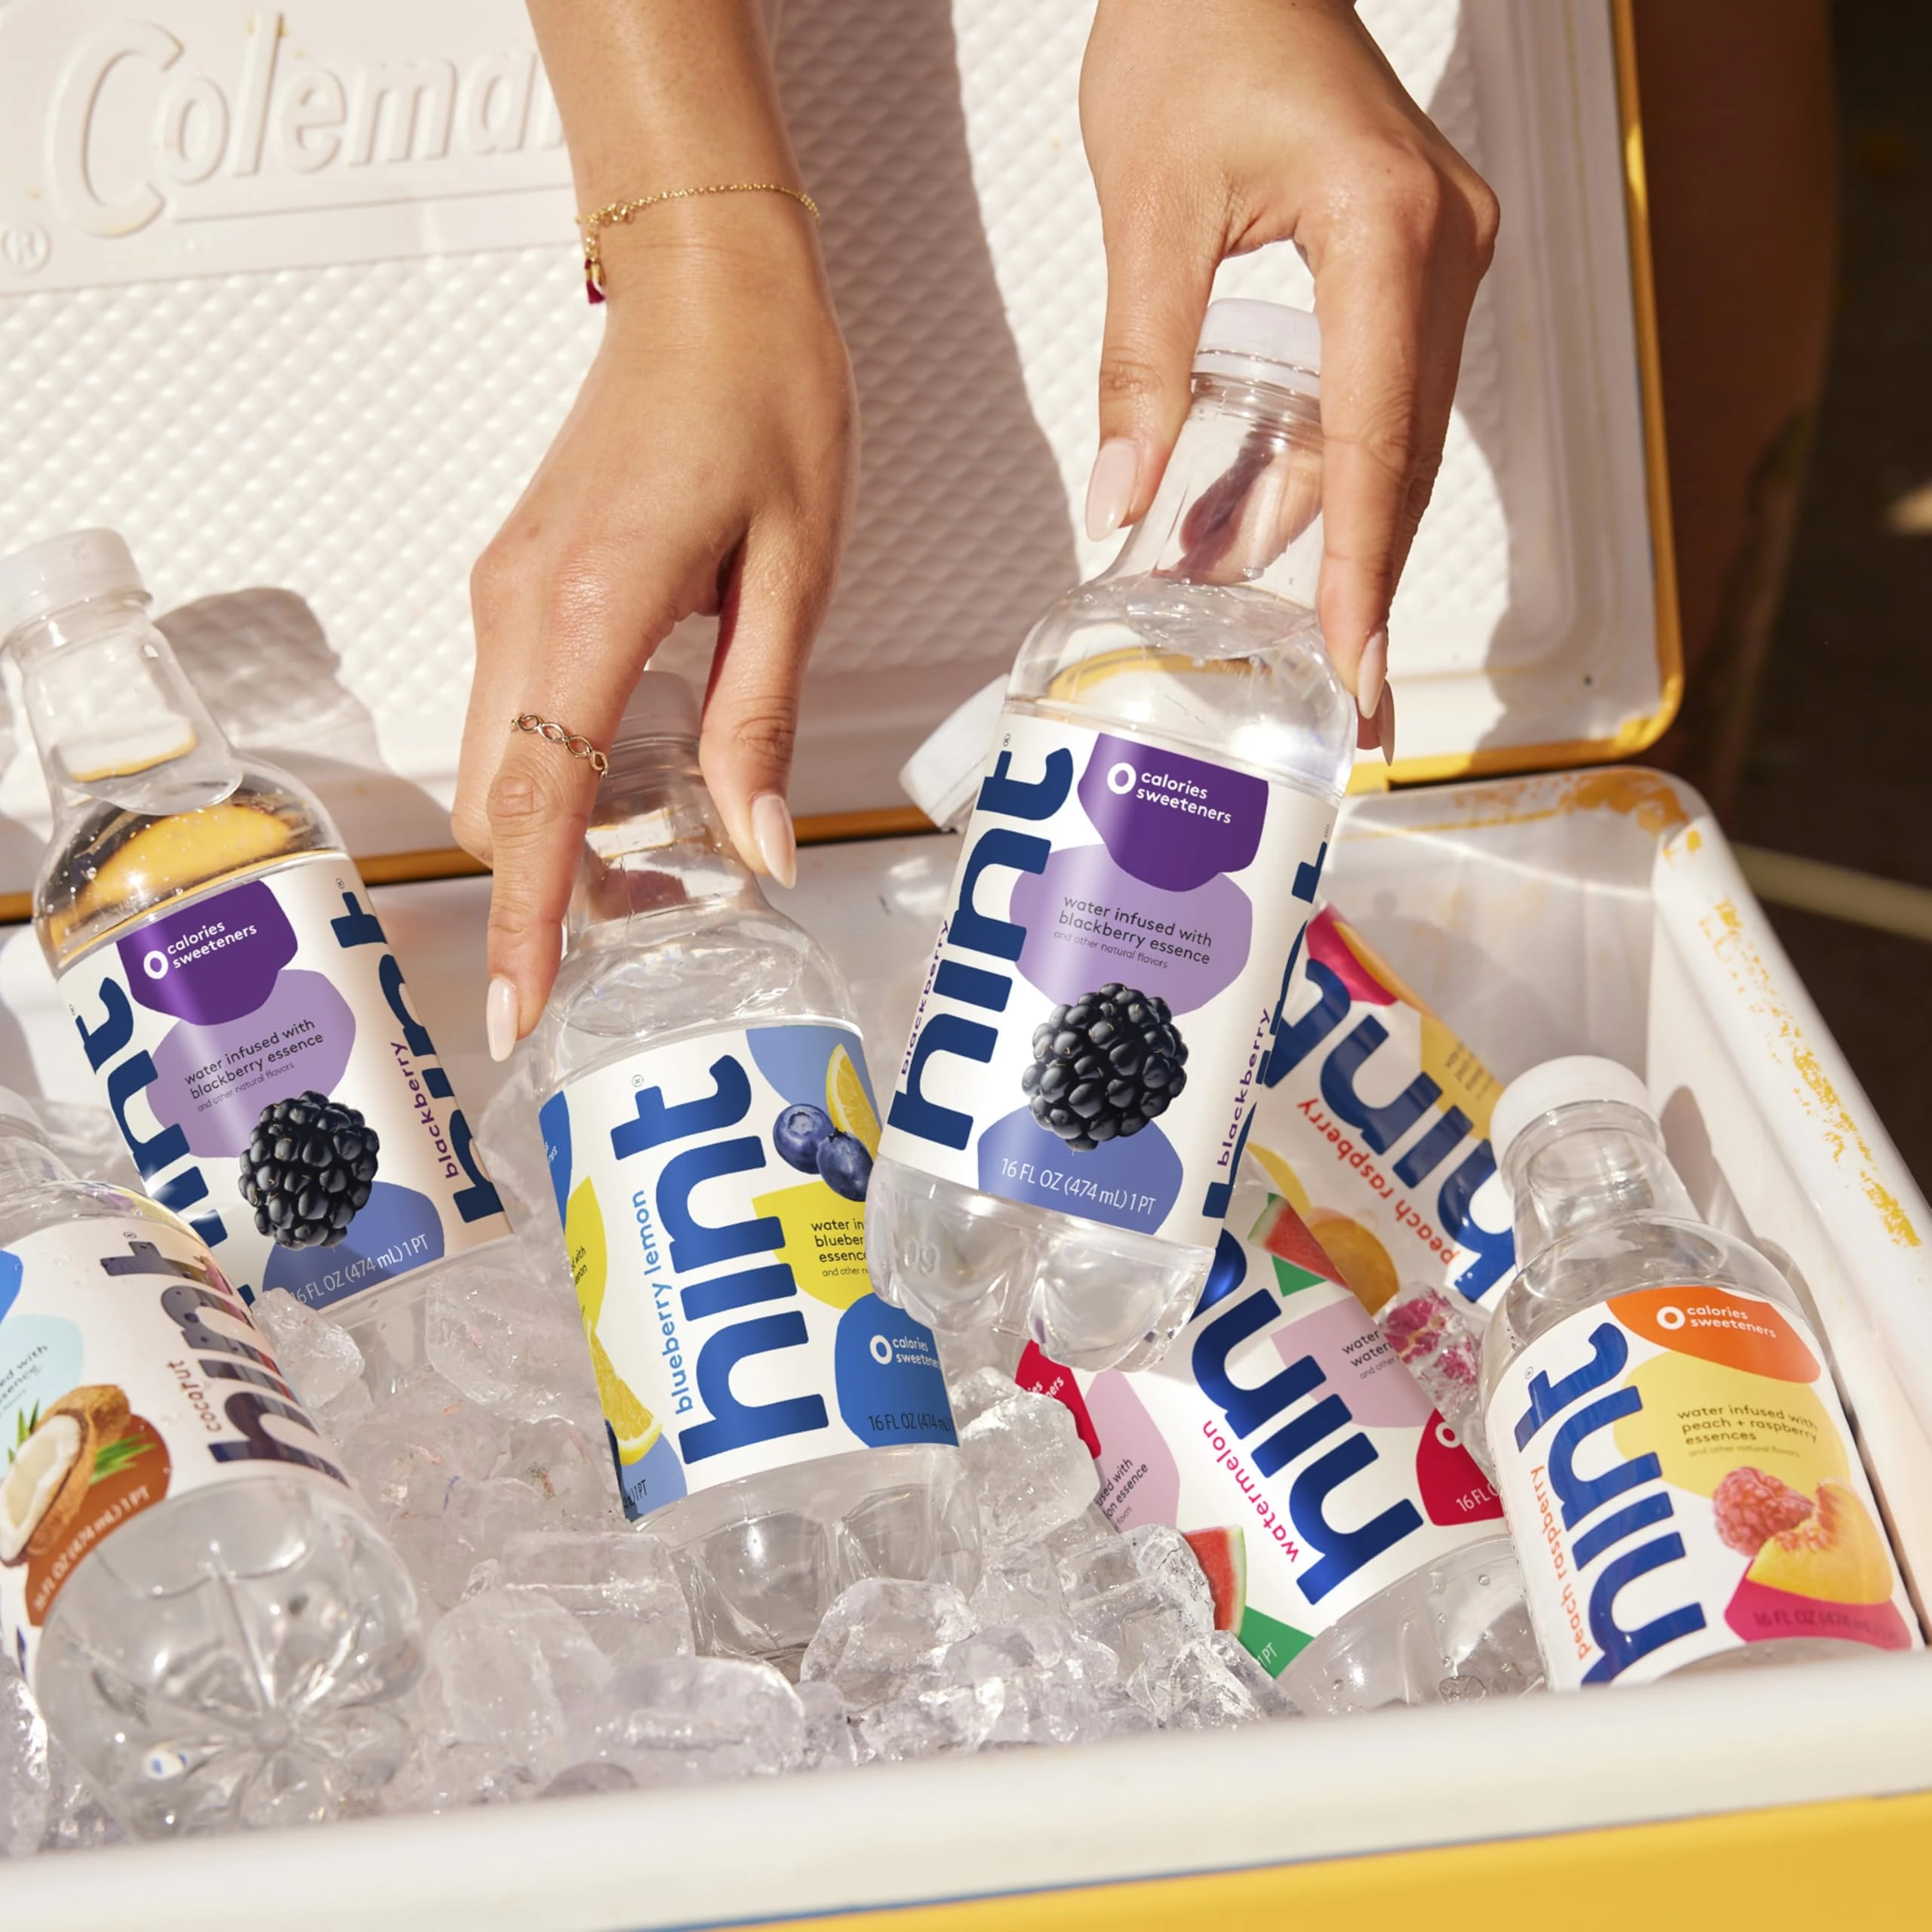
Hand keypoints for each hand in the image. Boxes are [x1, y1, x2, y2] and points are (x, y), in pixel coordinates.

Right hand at [453, 201, 856, 1055]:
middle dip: (552, 889)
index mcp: (590, 608)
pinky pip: (514, 714)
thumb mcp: (795, 573)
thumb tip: (758, 849)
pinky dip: (559, 775)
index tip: (515, 1011)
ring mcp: (504, 593)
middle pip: (497, 803)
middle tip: (665, 920)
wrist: (702, 282)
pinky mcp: (519, 582)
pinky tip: (643, 778)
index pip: (535, 803)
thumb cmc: (767, 401)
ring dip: (557, 835)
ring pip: (498, 765)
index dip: (525, 919)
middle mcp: (518, 609)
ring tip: (669, 860)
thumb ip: (759, 720)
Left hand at [1079, 0, 1499, 754]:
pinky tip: (1248, 524)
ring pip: (1388, 434)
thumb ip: (1140, 366)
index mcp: (1386, 232)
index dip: (1363, 569)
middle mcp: (1442, 247)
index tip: (1352, 666)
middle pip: (1401, 457)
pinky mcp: (1411, 260)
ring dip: (1322, 527)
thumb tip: (1123, 505)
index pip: (1377, 441)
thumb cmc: (1197, 31)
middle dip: (1361, 583)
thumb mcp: (1147, 211)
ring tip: (1253, 618)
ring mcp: (1439, 253)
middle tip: (1342, 697)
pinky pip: (1374, 393)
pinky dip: (1318, 467)